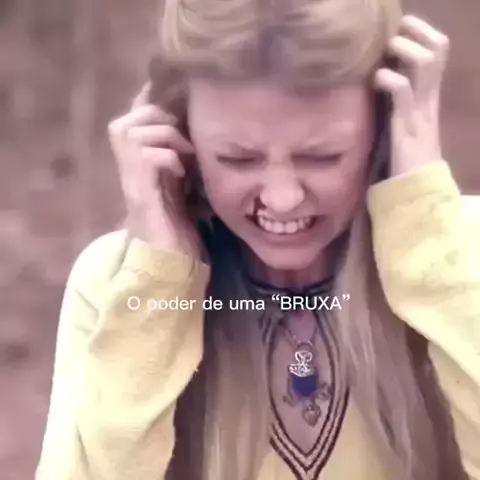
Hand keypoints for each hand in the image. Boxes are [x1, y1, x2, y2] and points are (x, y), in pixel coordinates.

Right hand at [108, 83, 203, 258]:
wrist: (172, 259)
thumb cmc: (180, 224)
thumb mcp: (181, 182)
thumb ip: (178, 156)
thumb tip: (194, 130)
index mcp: (138, 165)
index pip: (132, 121)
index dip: (149, 104)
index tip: (177, 100)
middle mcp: (128, 171)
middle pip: (123, 123)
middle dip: (156, 120)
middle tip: (183, 139)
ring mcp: (132, 182)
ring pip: (133, 135)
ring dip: (165, 138)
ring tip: (185, 156)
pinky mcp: (141, 194)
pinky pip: (147, 157)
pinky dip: (168, 157)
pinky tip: (181, 173)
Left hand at [374, 15, 449, 176]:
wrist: (416, 187)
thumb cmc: (405, 156)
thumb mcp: (404, 119)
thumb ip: (399, 100)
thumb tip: (379, 78)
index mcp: (429, 94)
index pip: (438, 51)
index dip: (422, 32)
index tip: (399, 29)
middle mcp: (429, 96)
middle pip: (438, 47)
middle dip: (416, 30)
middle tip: (394, 31)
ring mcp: (420, 108)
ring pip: (425, 61)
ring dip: (403, 48)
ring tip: (385, 54)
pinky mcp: (406, 122)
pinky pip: (402, 89)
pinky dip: (387, 77)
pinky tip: (376, 80)